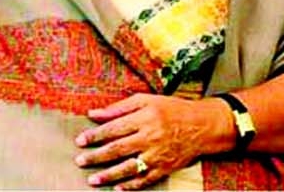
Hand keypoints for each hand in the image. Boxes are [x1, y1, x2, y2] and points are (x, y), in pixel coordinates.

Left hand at [75, 94, 232, 189]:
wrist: (204, 126)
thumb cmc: (172, 109)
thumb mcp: (146, 101)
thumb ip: (118, 107)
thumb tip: (93, 113)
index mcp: (143, 119)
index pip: (113, 129)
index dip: (94, 135)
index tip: (79, 141)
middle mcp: (150, 138)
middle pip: (118, 149)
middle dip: (96, 157)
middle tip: (79, 161)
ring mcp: (158, 155)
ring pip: (130, 168)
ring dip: (109, 175)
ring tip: (93, 180)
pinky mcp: (166, 168)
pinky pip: (147, 179)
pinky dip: (132, 185)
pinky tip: (118, 189)